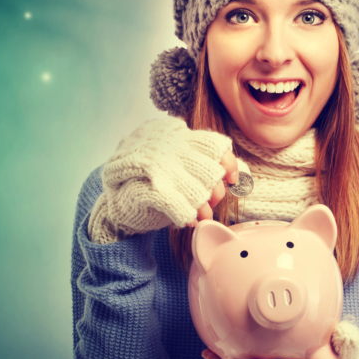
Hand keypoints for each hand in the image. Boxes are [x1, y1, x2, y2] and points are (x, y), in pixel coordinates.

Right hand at [87, 118, 233, 243]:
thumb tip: (241, 175)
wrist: (117, 203)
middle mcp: (167, 146)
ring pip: (199, 192)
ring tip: (199, 216)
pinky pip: (179, 205)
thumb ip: (206, 164)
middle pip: (211, 172)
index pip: (214, 144)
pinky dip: (187, 216)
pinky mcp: (145, 188)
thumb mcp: (181, 167)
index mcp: (178, 137)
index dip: (228, 164)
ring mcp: (155, 165)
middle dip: (215, 193)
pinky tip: (186, 221)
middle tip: (208, 204)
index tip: (231, 181)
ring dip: (203, 209)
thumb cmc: (156, 185)